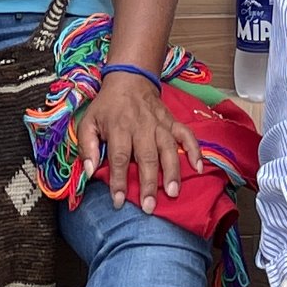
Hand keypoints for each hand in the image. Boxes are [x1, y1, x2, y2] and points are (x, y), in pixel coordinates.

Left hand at [72, 64, 206, 210]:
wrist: (129, 79)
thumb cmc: (107, 106)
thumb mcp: (88, 121)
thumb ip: (87, 146)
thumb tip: (89, 171)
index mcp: (119, 128)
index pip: (119, 158)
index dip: (118, 181)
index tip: (118, 201)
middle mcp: (141, 127)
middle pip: (146, 157)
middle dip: (148, 183)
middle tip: (149, 207)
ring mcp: (160, 124)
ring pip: (168, 149)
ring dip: (172, 171)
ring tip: (173, 193)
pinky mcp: (172, 121)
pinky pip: (187, 135)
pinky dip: (195, 150)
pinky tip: (199, 167)